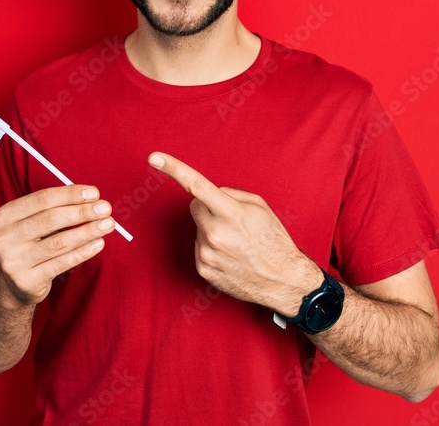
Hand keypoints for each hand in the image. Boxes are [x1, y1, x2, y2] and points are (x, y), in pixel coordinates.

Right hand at [0, 185, 114, 305]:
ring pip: (58, 242)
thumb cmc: (30, 245)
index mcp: (4, 216)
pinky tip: (98, 244)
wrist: (12, 285)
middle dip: (82, 212)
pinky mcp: (26, 281)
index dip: (70, 194)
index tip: (94, 193)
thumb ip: (55, 209)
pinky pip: (61, 263)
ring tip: (107, 225)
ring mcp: (13, 261)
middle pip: (50, 219)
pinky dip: (83, 252)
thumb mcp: (32, 224)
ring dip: (87, 231)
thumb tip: (92, 200)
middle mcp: (4, 238)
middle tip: (105, 209)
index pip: (41, 199)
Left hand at [147, 152, 320, 313]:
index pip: (197, 185)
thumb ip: (231, 194)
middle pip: (195, 206)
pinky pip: (199, 247)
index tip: (154, 158)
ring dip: (212, 230)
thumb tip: (212, 194)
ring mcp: (207, 253)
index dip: (174, 169)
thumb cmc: (274, 241)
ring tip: (236, 243)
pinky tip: (230, 255)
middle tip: (230, 220)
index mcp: (231, 213)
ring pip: (198, 228)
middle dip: (208, 208)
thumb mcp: (260, 207)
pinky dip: (211, 248)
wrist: (283, 280)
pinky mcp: (203, 269)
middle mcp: (215, 233)